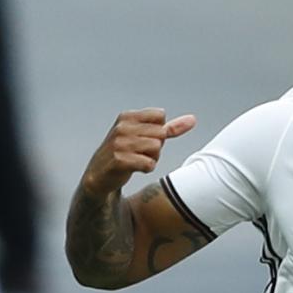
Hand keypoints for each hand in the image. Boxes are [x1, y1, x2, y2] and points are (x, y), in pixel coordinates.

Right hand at [80, 108, 196, 195]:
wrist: (99, 176)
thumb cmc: (125, 154)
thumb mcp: (145, 137)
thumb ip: (170, 129)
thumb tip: (193, 120)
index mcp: (127, 117)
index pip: (160, 117)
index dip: (158, 132)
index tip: (144, 140)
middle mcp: (122, 127)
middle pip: (160, 134)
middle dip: (156, 147)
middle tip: (140, 154)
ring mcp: (119, 144)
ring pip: (156, 148)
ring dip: (152, 159)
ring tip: (138, 161)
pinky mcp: (119, 160)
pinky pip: (149, 163)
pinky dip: (147, 168)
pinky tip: (136, 169)